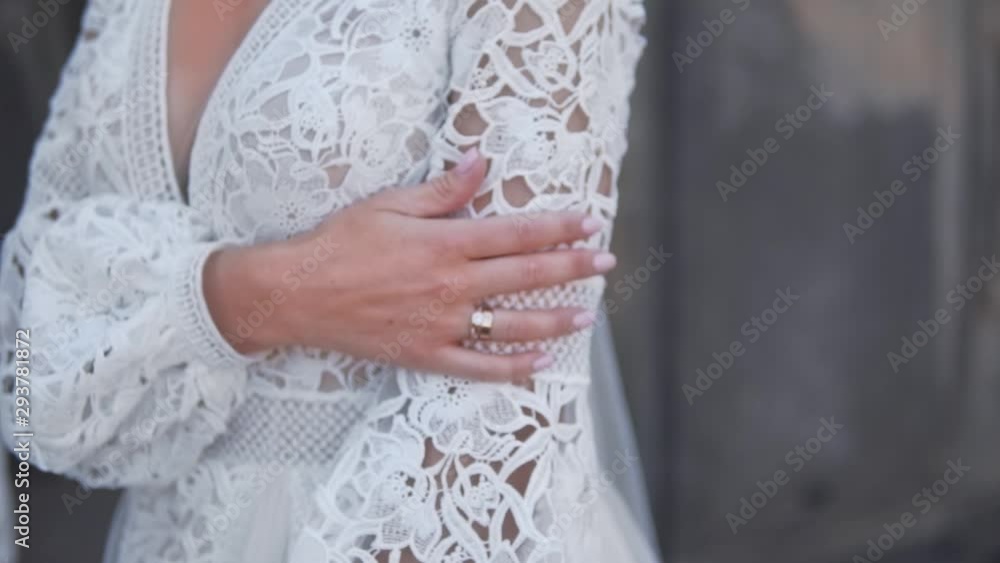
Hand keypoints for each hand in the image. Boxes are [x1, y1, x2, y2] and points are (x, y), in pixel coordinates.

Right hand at [204, 149, 616, 381]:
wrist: (297, 294)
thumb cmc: (340, 243)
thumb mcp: (388, 204)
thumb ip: (442, 190)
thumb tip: (481, 162)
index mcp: (445, 243)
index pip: (518, 233)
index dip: (559, 228)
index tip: (590, 224)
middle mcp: (451, 285)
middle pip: (526, 276)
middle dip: (572, 269)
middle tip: (606, 265)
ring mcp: (442, 324)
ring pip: (512, 324)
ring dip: (554, 320)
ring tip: (586, 316)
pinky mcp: (426, 354)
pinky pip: (478, 368)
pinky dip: (512, 369)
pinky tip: (540, 365)